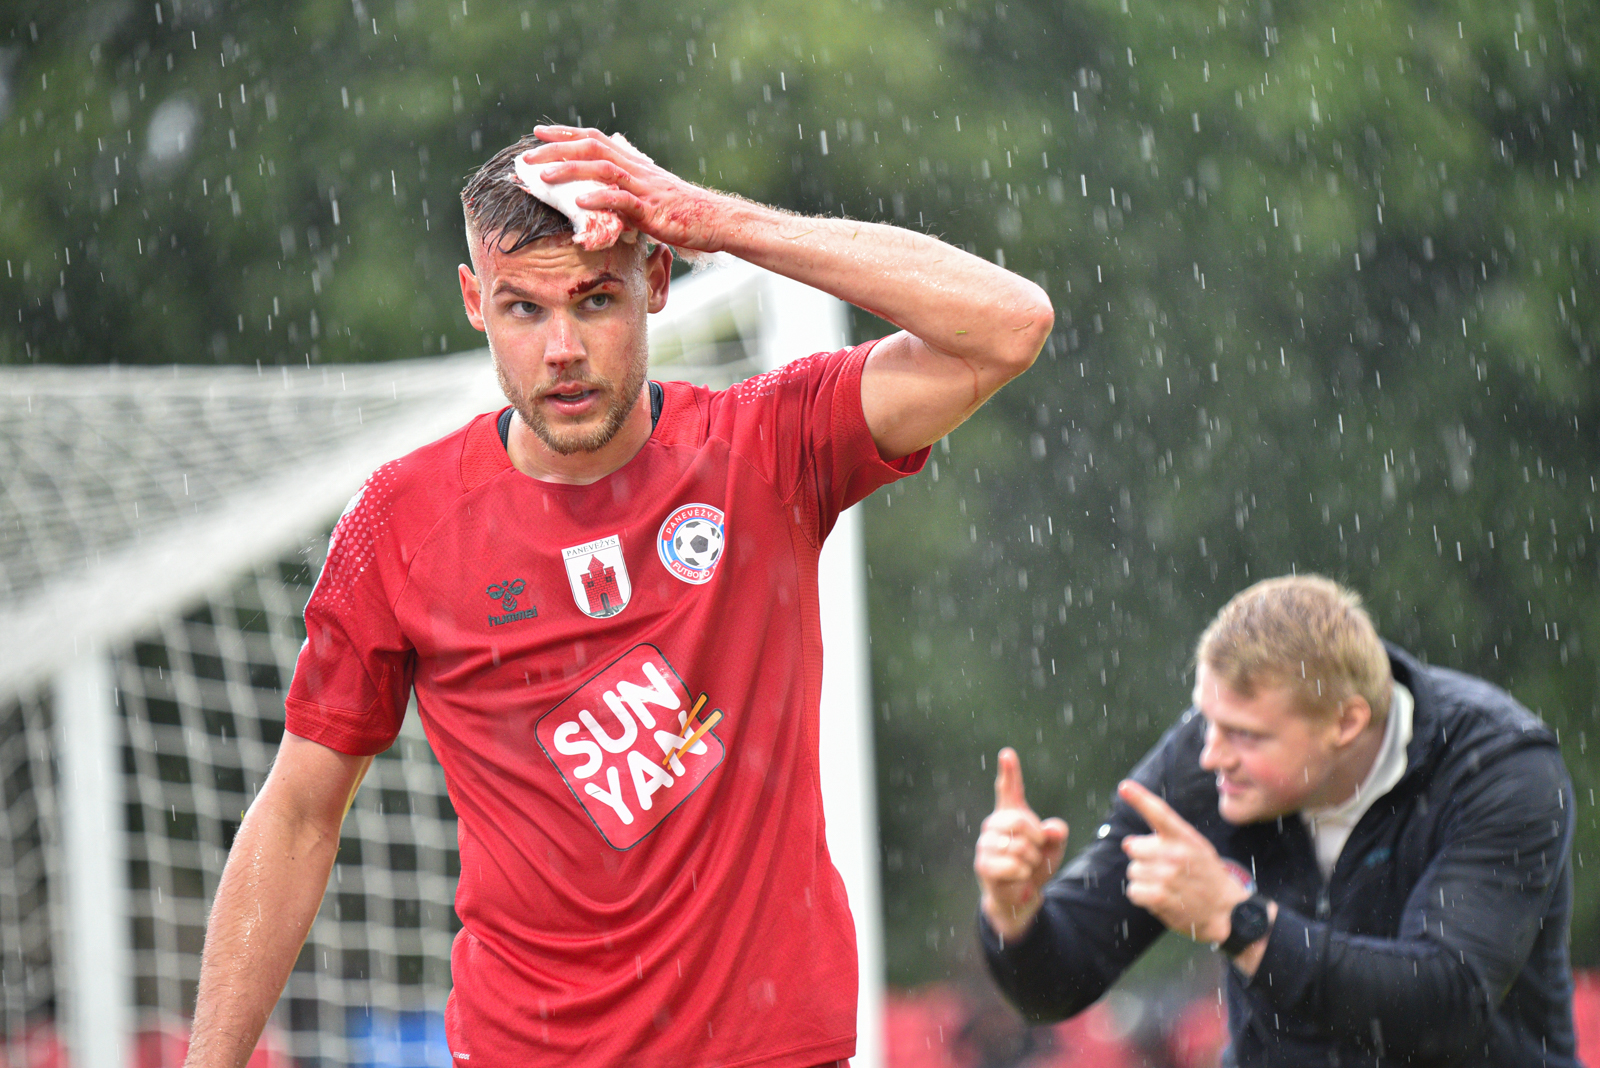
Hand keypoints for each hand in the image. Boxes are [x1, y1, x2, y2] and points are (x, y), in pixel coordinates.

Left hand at [521, 125, 735, 252]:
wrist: (717, 220)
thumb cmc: (684, 211)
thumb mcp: (652, 193)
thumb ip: (627, 188)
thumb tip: (605, 188)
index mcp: (635, 164)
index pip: (595, 139)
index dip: (566, 134)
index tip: (539, 132)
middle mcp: (637, 170)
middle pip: (592, 148)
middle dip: (557, 150)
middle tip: (528, 157)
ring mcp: (644, 188)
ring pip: (602, 170)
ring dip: (570, 171)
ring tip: (543, 179)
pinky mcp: (652, 210)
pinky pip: (623, 201)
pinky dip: (600, 200)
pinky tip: (579, 203)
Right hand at [974, 748, 1068, 941]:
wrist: (1020, 896)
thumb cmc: (1035, 865)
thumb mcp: (1052, 848)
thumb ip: (1056, 834)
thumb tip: (1053, 829)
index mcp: (1011, 815)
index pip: (1008, 789)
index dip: (1009, 771)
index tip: (1008, 754)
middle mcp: (994, 825)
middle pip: (1021, 822)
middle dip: (1036, 841)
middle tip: (1035, 853)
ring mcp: (985, 845)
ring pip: (1018, 848)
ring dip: (1030, 862)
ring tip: (1025, 868)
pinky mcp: (983, 865)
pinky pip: (1013, 866)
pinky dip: (1023, 876)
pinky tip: (1018, 879)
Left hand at [1118, 780, 1249, 943]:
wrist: (1226, 909)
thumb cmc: (1205, 874)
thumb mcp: (1195, 847)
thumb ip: (1164, 839)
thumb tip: (1127, 844)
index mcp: (1186, 837)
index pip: (1160, 813)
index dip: (1140, 799)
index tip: (1124, 787)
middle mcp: (1176, 854)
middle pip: (1133, 847)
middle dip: (1142, 857)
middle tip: (1163, 868)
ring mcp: (1168, 876)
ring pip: (1133, 870)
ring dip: (1144, 879)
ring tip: (1167, 884)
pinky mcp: (1160, 897)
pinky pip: (1133, 891)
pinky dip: (1142, 896)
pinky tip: (1161, 898)